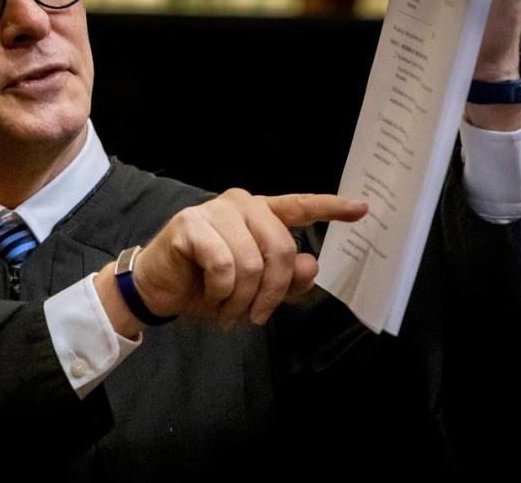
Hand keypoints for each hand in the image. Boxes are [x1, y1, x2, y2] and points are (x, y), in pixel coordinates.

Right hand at [131, 189, 367, 327]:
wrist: (159, 289)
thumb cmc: (207, 285)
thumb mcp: (255, 290)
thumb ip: (288, 279)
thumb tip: (312, 265)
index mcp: (261, 214)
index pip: (300, 206)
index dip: (331, 208)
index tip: (362, 209)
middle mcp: (242, 204)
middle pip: (282, 248)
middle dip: (272, 292)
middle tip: (256, 316)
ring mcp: (215, 211)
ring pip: (251, 262)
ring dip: (241, 299)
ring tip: (227, 311)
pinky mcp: (191, 224)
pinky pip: (223, 267)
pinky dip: (219, 292)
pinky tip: (209, 295)